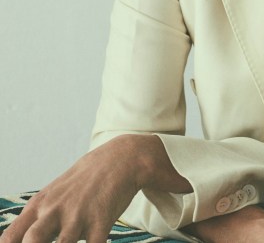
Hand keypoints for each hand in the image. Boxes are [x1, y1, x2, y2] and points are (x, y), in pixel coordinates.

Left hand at [0, 134, 187, 242]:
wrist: (121, 158)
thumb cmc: (85, 181)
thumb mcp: (54, 194)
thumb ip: (36, 218)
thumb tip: (19, 240)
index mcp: (39, 206)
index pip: (10, 238)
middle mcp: (55, 211)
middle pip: (32, 241)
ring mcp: (79, 216)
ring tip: (73, 242)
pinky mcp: (102, 221)